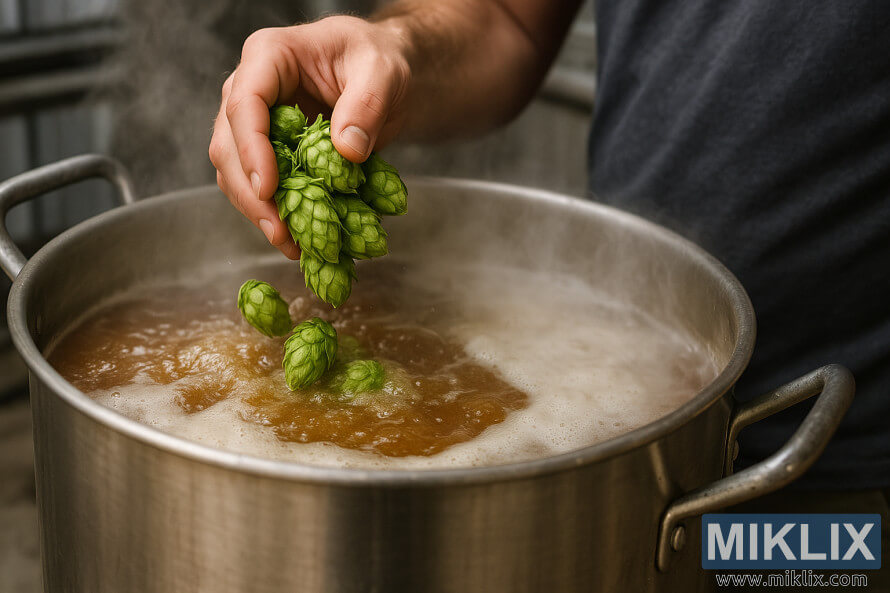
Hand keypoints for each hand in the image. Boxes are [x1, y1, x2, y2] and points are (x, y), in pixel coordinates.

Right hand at [209, 16, 409, 258]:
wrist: (382, 76)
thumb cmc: (378, 60)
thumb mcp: (383, 71)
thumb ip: (367, 104)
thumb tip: (346, 151)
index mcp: (269, 56)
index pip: (245, 103)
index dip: (251, 149)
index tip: (269, 188)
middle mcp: (250, 89)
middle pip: (229, 144)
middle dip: (251, 193)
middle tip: (280, 230)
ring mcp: (255, 123)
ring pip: (236, 172)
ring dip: (259, 211)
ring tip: (291, 244)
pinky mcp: (268, 152)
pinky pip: (259, 186)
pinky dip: (275, 213)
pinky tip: (297, 237)